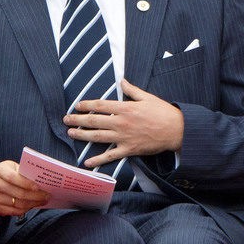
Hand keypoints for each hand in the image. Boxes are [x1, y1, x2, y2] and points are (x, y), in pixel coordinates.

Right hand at [0, 161, 49, 216]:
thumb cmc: (7, 173)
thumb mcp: (13, 168)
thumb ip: (23, 173)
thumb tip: (41, 182)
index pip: (13, 178)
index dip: (26, 183)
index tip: (38, 187)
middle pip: (18, 193)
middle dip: (35, 196)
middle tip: (46, 196)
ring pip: (18, 204)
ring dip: (33, 204)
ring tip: (42, 201)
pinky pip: (14, 212)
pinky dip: (25, 210)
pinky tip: (32, 205)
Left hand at [63, 79, 183, 169]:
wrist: (176, 130)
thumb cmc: (163, 112)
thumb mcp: (147, 97)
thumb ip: (132, 90)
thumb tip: (122, 81)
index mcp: (125, 108)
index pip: (100, 105)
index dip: (86, 105)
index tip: (77, 106)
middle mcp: (121, 123)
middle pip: (94, 121)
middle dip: (78, 120)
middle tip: (66, 120)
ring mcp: (123, 137)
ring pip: (98, 137)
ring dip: (82, 135)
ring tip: (71, 134)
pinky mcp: (128, 150)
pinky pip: (110, 156)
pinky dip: (98, 160)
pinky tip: (86, 162)